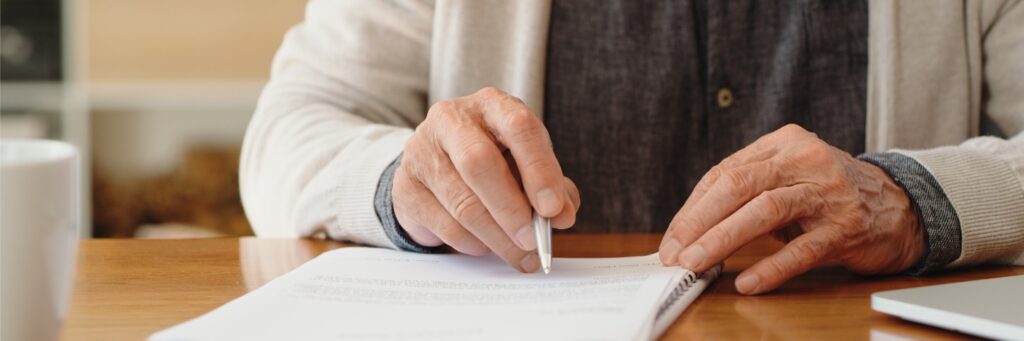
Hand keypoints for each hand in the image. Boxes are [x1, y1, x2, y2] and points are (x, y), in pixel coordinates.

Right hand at [393, 87, 579, 271]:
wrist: (436, 165)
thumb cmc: (495, 162)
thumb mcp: (528, 165)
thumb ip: (553, 187)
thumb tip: (562, 215)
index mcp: (492, 105)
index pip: (518, 127)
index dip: (539, 169)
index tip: (553, 209)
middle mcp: (452, 120)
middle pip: (479, 163)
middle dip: (511, 210)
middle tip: (533, 241)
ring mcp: (421, 151)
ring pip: (462, 203)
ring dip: (497, 237)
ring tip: (520, 255)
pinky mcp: (406, 186)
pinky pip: (444, 224)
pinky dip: (473, 242)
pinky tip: (487, 246)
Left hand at [658, 124, 924, 293]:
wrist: (902, 207)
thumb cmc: (831, 194)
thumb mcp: (788, 178)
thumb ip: (747, 192)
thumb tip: (692, 230)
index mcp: (783, 142)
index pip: (724, 173)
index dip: (693, 208)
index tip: (672, 239)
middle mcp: (805, 159)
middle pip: (737, 186)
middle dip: (698, 223)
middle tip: (675, 253)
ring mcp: (828, 193)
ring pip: (764, 211)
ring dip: (723, 240)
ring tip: (697, 265)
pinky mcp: (847, 227)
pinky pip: (802, 249)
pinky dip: (771, 267)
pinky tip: (748, 282)